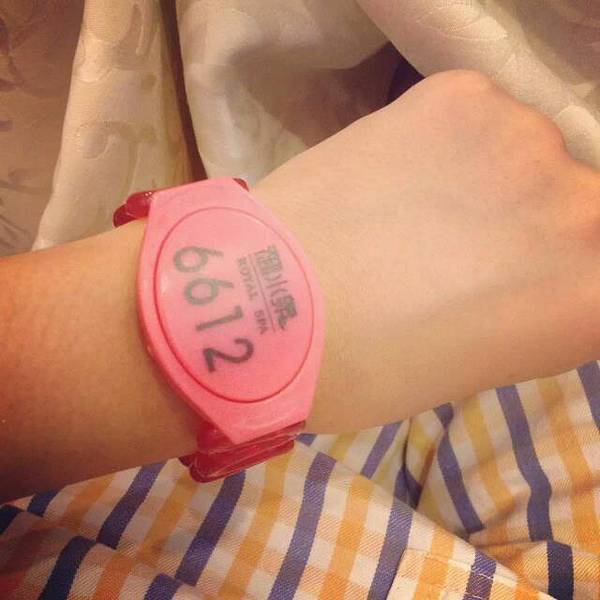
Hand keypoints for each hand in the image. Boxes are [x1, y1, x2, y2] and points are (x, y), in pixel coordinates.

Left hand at [253, 70, 599, 431]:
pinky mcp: (458, 96)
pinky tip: (395, 173)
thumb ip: (528, 312)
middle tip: (458, 252)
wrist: (263, 306)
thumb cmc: (365, 369)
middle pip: (575, 208)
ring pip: (524, 156)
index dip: (553, 279)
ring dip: (487, 180)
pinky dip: (448, 144)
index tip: (514, 284)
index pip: (597, 273)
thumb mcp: (470, 364)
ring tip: (413, 210)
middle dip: (526, 230)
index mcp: (591, 297)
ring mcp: (521, 139)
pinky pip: (475, 117)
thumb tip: (526, 272)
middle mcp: (582, 206)